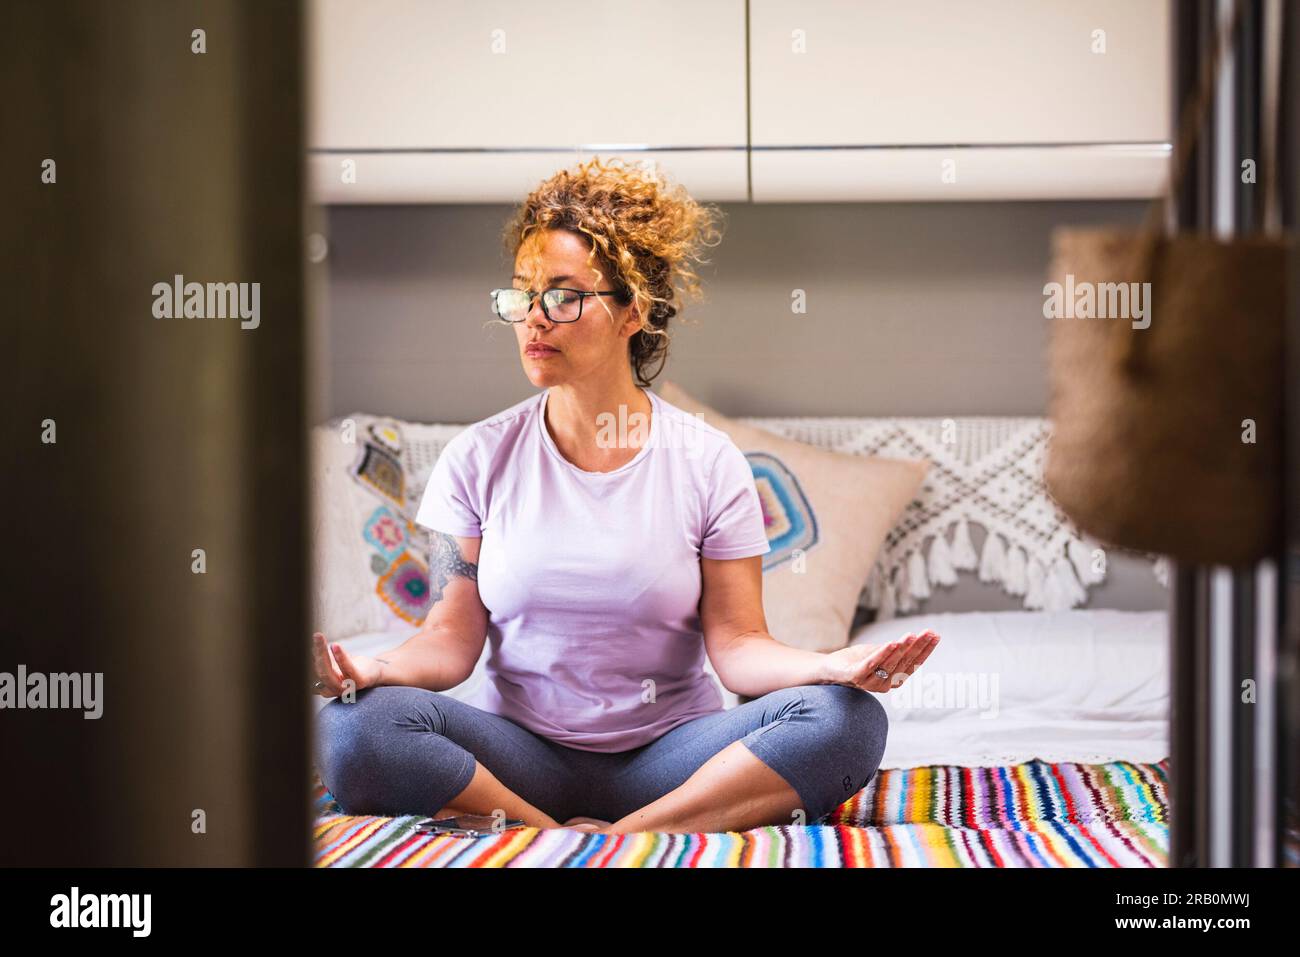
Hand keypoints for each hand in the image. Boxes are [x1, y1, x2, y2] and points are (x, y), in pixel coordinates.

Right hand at [311, 632, 383, 696]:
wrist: (376, 673)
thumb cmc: (352, 668)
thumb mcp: (334, 663)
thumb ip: (322, 658)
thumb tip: (306, 644)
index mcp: (325, 687)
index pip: (311, 673)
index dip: (305, 659)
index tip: (302, 643)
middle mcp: (334, 690)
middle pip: (319, 672)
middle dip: (315, 653)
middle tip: (314, 636)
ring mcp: (346, 688)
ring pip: (328, 671)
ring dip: (322, 653)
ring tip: (318, 637)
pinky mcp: (360, 682)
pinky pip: (347, 668)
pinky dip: (340, 656)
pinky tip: (335, 645)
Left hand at [823, 630, 939, 693]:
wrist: (828, 669)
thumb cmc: (856, 660)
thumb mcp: (879, 652)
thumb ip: (896, 649)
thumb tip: (917, 637)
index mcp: (893, 678)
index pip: (913, 664)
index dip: (925, 650)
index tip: (935, 635)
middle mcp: (885, 684)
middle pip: (904, 663)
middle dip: (918, 647)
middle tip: (929, 632)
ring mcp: (869, 682)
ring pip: (889, 664)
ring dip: (901, 649)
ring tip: (911, 635)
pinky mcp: (855, 677)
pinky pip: (870, 665)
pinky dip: (881, 654)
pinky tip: (891, 643)